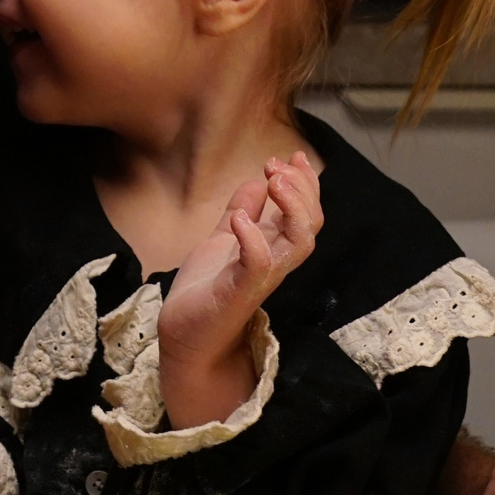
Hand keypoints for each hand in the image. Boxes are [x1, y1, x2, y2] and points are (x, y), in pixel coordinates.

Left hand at [157, 152, 320, 426]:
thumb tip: (255, 182)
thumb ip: (240, 214)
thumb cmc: (204, 294)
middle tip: (278, 166)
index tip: (293, 156)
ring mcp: (260, 278)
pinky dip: (254, 238)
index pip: (305, 214)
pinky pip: (259, 264)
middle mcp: (275, 263)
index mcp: (272, 249)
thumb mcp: (221, 242)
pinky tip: (241, 218)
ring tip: (273, 181)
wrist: (183, 338)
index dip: (306, 184)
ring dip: (292, 207)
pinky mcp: (239, 292)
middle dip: (302, 190)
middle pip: (311, 225)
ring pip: (299, 243)